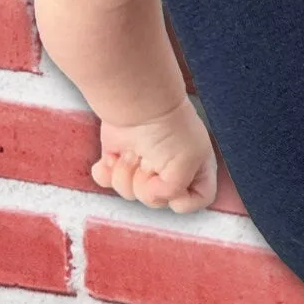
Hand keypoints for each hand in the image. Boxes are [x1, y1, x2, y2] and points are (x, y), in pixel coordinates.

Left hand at [95, 98, 218, 212]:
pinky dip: (105, 172)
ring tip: (132, 152)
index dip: (184, 200)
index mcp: (195, 170)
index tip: (173, 184)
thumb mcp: (188, 161)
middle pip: (156, 202)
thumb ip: (174, 191)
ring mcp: (142, 167)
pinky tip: (113, 158)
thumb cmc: (169, 128)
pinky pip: (107, 182)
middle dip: (146, 184)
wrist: (137, 102)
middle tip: (148, 161)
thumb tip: (151, 195)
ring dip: (126, 174)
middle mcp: (170, 171)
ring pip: (129, 193)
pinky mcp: (117, 160)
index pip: (198, 200)